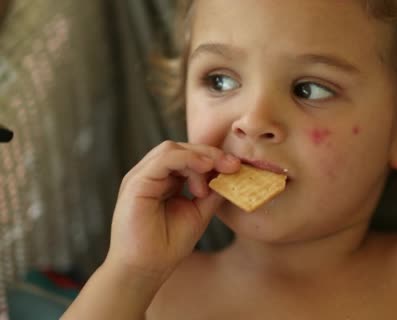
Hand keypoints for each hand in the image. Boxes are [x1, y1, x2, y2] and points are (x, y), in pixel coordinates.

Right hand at [104, 141, 239, 282]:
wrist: (145, 270)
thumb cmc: (167, 246)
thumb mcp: (198, 212)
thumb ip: (212, 193)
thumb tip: (232, 175)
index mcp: (163, 182)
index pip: (188, 157)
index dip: (213, 158)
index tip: (236, 167)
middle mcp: (150, 176)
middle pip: (181, 148)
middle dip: (210, 154)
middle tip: (233, 165)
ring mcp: (141, 177)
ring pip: (172, 149)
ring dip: (200, 156)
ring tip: (218, 171)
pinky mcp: (136, 182)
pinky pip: (164, 158)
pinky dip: (187, 159)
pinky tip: (204, 168)